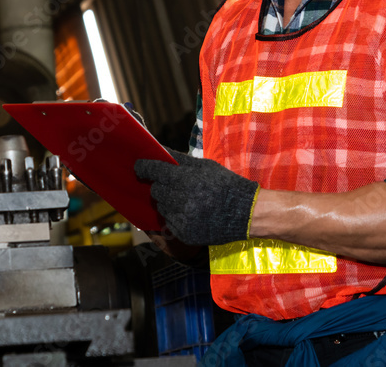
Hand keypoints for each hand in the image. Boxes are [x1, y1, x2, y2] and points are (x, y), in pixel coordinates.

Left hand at [134, 150, 258, 245]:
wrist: (247, 213)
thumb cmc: (226, 185)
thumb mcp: (205, 166)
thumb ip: (180, 159)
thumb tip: (159, 150)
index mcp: (187, 180)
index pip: (155, 171)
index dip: (144, 167)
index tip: (138, 166)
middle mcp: (182, 200)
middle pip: (156, 190)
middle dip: (161, 186)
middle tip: (174, 185)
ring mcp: (183, 219)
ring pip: (161, 207)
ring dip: (168, 202)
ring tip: (186, 200)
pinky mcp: (185, 234)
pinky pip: (169, 222)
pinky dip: (175, 217)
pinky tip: (191, 213)